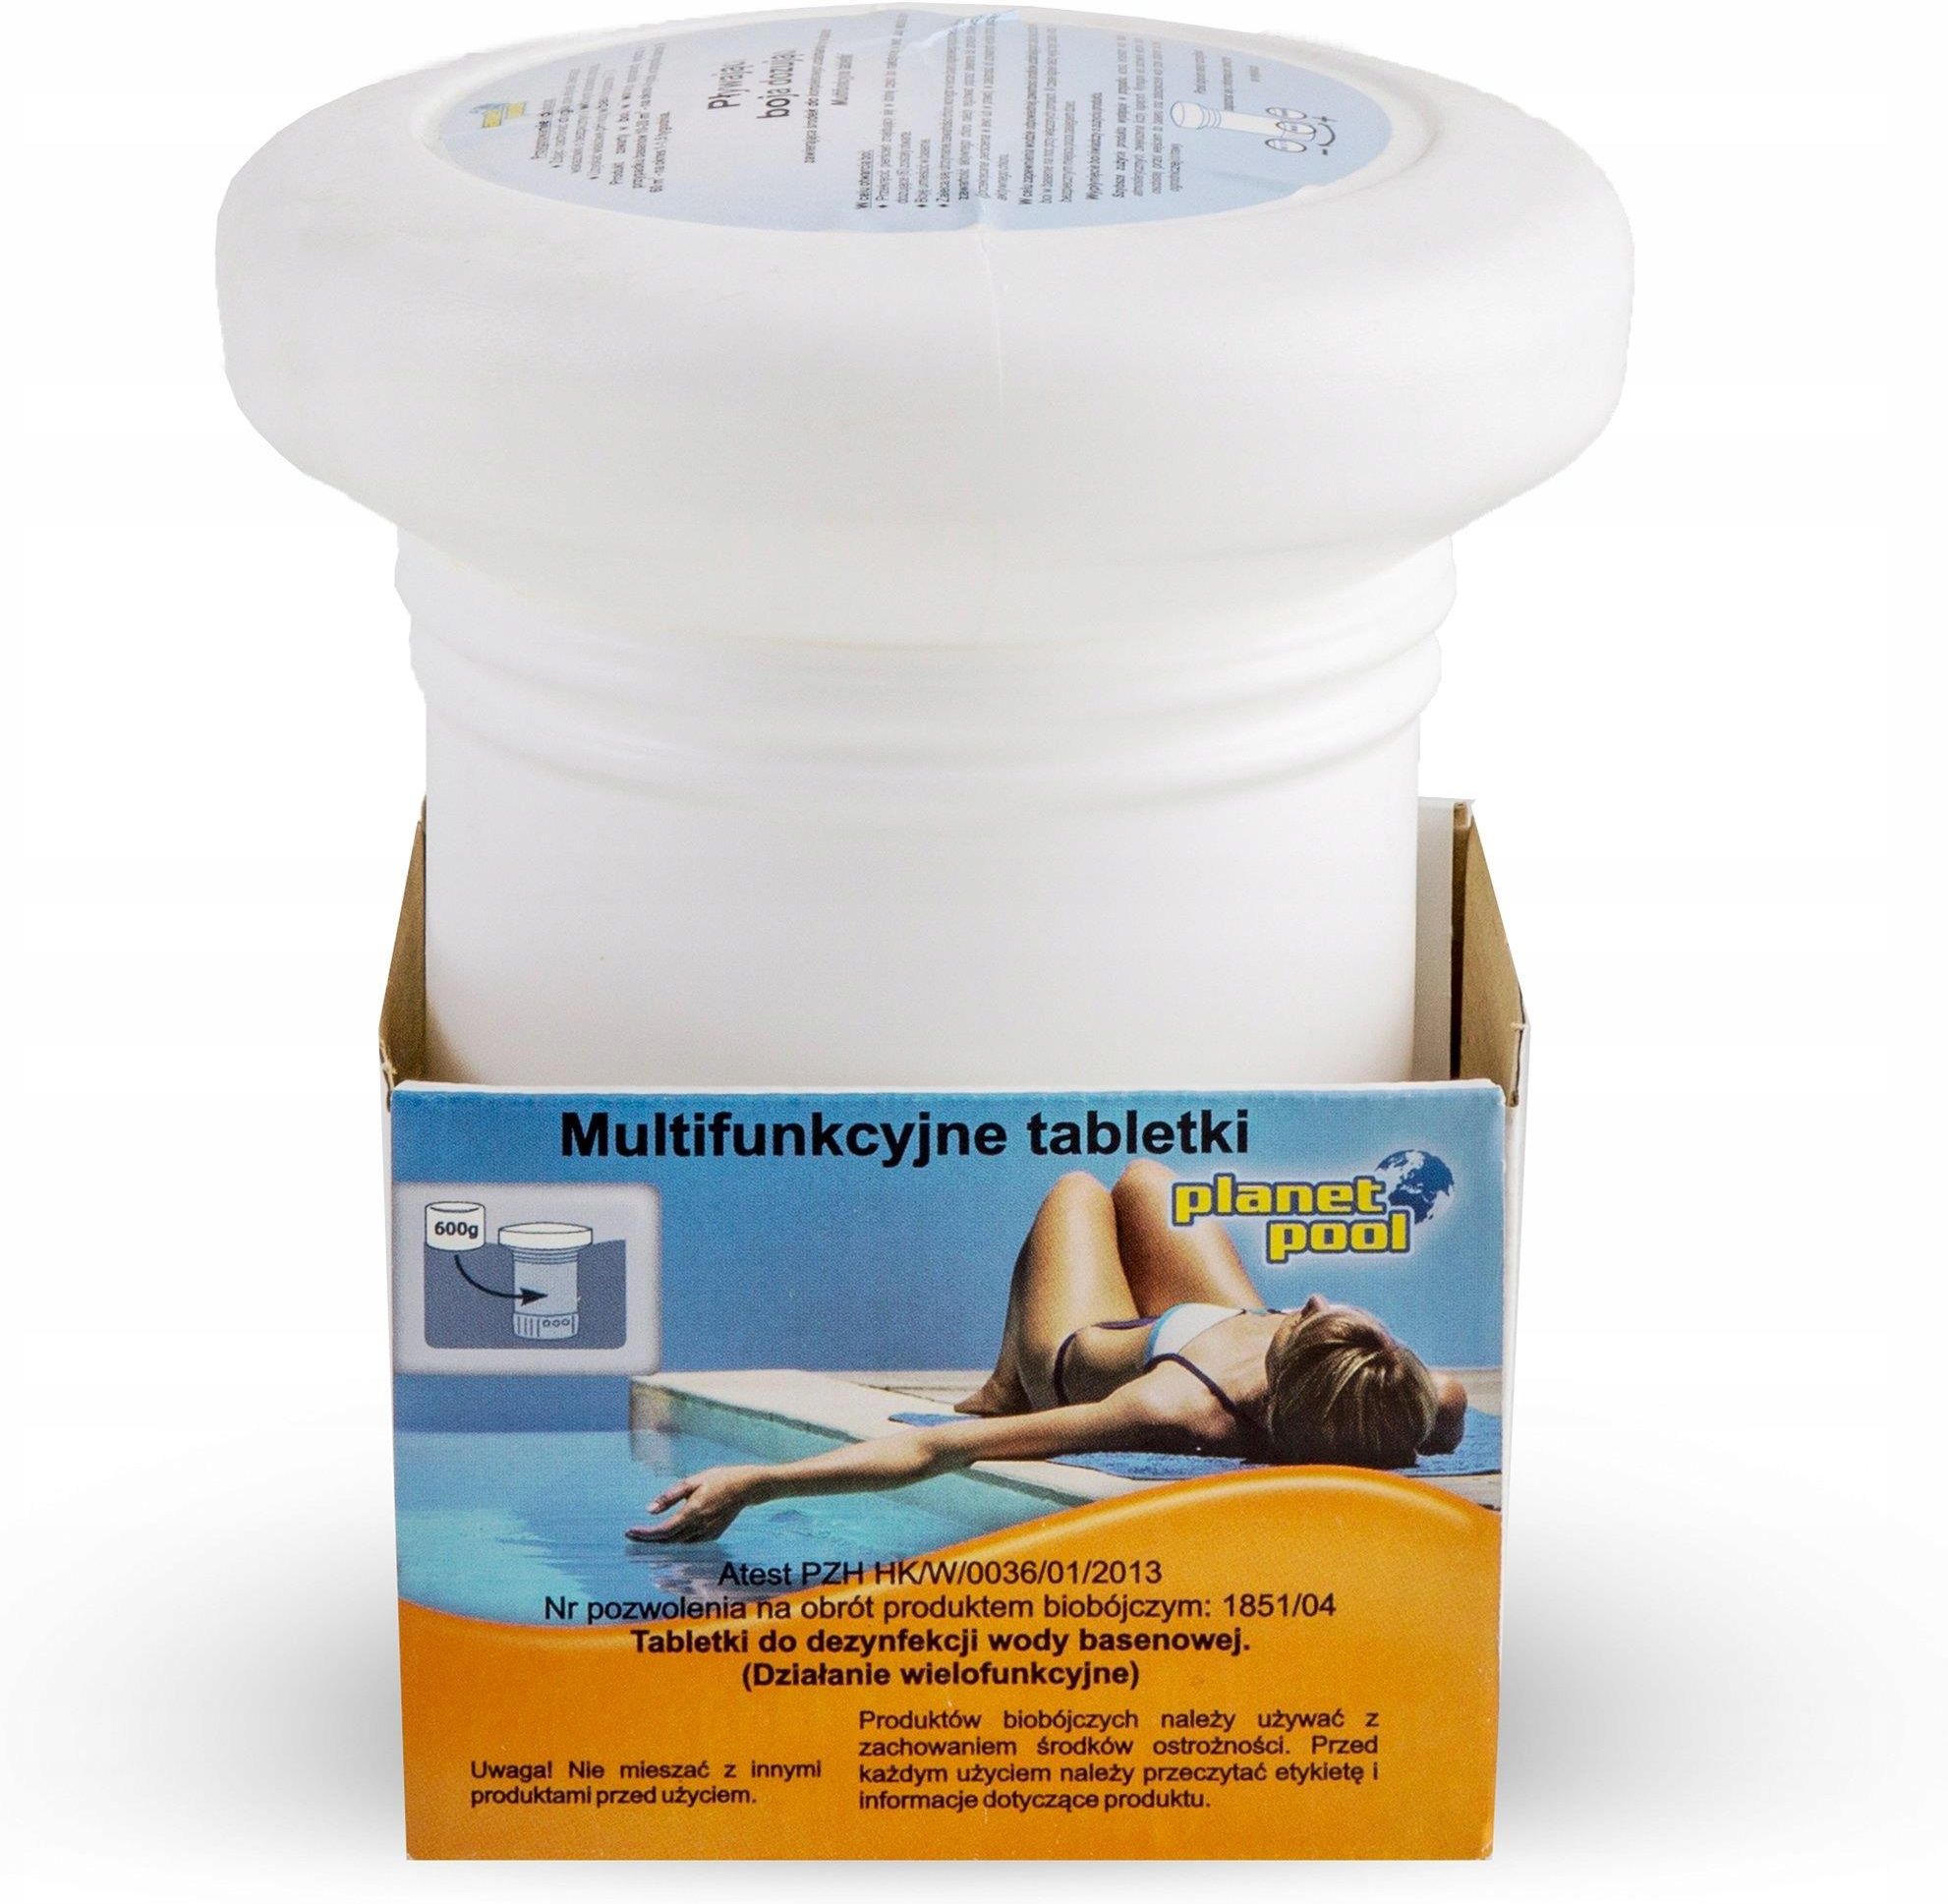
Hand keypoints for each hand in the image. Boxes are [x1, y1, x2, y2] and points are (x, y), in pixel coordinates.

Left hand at [625, 1465, 764, 1543]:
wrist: (745, 1487)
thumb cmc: (718, 1479)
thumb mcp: (692, 1481)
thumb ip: (669, 1497)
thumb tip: (649, 1510)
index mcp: (692, 1513)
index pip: (662, 1531)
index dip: (644, 1534)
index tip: (629, 1532)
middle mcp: (698, 1527)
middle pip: (667, 1540)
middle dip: (647, 1539)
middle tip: (632, 1534)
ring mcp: (706, 1534)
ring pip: (678, 1542)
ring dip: (661, 1539)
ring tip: (646, 1534)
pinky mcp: (712, 1536)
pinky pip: (689, 1541)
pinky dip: (677, 1538)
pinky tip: (672, 1531)